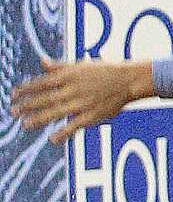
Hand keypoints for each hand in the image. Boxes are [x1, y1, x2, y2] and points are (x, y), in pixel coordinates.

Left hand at [10, 58, 152, 143]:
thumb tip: (41, 62)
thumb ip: (59, 67)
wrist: (130, 79)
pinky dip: (63, 133)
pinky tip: (52, 139)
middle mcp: (75, 88)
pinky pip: (75, 125)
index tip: (13, 95)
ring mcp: (83, 102)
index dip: (26, 89)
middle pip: (46, 97)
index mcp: (71, 75)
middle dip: (28, 105)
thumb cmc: (105, 71)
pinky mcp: (93, 114)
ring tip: (25, 124)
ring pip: (56, 111)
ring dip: (39, 118)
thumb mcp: (82, 66)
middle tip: (13, 111)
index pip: (43, 82)